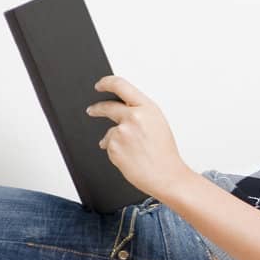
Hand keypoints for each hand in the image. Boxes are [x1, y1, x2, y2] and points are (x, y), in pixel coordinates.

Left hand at [86, 75, 191, 199]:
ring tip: (133, 151)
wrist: (166, 176)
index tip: (100, 85)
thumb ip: (141, 113)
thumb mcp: (158, 125)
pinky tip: (130, 157)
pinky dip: (116, 152)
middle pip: (107, 106)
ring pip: (110, 131)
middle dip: (96, 108)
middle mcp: (134, 116)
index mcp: (148, 108)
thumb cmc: (165, 154)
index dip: (107, 83)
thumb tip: (122, 109)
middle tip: (92, 110)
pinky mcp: (113, 146)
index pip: (121, 85)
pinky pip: (109, 146)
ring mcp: (122, 131)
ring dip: (115, 140)